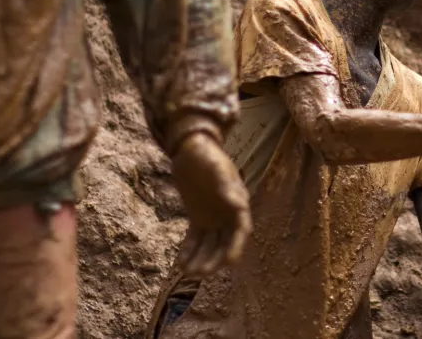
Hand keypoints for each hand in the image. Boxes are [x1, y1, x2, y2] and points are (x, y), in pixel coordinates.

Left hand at [171, 132, 251, 275]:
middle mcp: (227, 213)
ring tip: (188, 273)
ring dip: (201, 259)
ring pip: (209, 244)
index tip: (229, 263)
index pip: (240, 230)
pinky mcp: (198, 218)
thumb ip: (227, 186)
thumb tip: (239, 205)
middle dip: (215, 260)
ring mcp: (213, 217)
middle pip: (224, 242)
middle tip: (201, 273)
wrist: (190, 148)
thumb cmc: (207, 155)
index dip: (236, 247)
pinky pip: (195, 239)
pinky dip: (189, 251)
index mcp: (237, 202)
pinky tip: (180, 264)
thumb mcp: (216, 168)